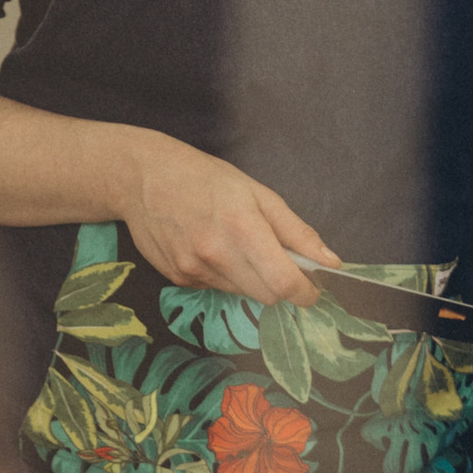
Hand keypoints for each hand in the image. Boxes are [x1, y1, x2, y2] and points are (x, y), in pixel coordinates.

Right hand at [113, 130, 334, 306]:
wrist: (142, 177)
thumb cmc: (205, 177)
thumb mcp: (258, 193)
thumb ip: (296, 231)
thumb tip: (330, 262)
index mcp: (242, 229)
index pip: (284, 284)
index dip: (305, 292)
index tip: (312, 288)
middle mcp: (216, 255)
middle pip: (266, 296)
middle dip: (279, 285)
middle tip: (277, 261)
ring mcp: (194, 270)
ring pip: (241, 293)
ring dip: (250, 279)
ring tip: (237, 245)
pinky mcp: (178, 279)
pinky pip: (216, 288)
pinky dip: (225, 275)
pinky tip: (211, 247)